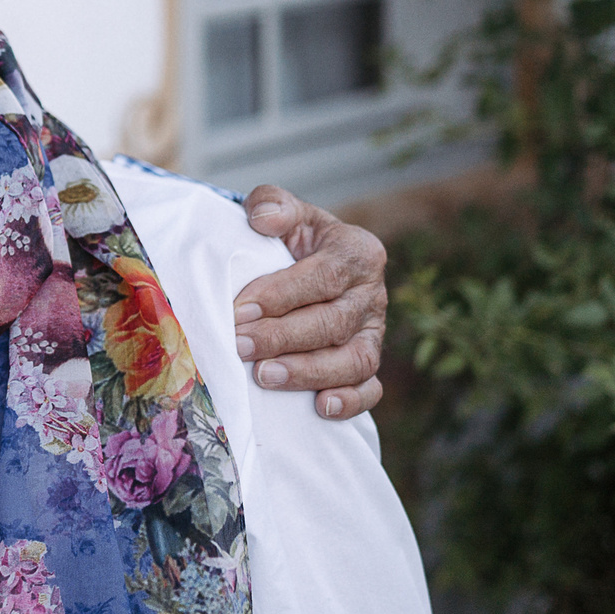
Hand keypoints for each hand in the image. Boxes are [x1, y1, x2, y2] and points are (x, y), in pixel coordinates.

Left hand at [232, 185, 386, 419]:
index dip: (281, 295)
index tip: (239, 310)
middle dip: (283, 337)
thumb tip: (263, 220)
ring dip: (309, 372)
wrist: (305, 266)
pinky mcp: (370, 364)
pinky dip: (350, 401)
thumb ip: (272, 205)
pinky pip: (370, 389)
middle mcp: (373, 294)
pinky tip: (320, 407)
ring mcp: (375, 332)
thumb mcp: (284, 212)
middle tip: (240, 346)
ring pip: (354, 360)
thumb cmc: (290, 239)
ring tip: (265, 377)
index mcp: (358, 251)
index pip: (324, 277)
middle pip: (334, 322)